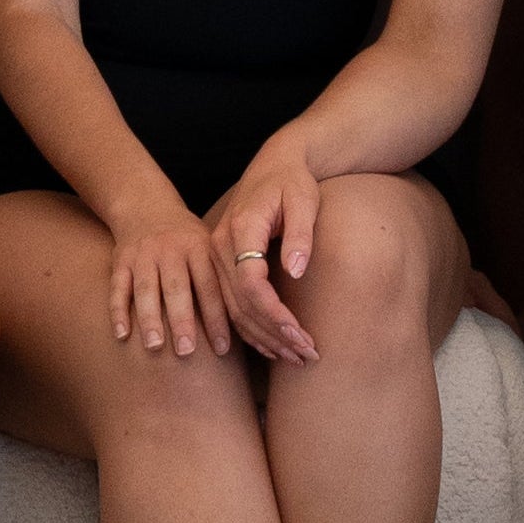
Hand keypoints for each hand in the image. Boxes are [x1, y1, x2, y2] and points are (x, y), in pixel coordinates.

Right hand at [107, 202, 234, 358]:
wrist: (146, 206)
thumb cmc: (186, 239)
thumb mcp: (207, 245)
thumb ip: (220, 276)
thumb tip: (249, 319)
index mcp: (198, 248)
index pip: (209, 286)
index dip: (216, 317)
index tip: (222, 349)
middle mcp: (170, 250)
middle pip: (177, 288)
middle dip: (182, 320)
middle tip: (187, 351)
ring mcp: (144, 255)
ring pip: (146, 289)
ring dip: (150, 318)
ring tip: (155, 346)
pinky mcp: (121, 260)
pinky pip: (118, 287)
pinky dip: (118, 311)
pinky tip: (122, 335)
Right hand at [203, 139, 325, 368]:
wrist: (275, 163)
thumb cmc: (294, 180)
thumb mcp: (304, 200)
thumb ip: (300, 234)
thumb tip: (296, 270)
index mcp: (241, 227)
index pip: (251, 282)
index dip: (275, 312)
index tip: (301, 334)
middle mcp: (221, 245)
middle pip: (241, 302)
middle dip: (274, 334)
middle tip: (306, 356)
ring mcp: (217, 257)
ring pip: (234, 309)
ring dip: (264, 338)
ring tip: (295, 358)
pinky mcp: (221, 265)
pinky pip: (231, 305)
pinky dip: (252, 330)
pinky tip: (273, 347)